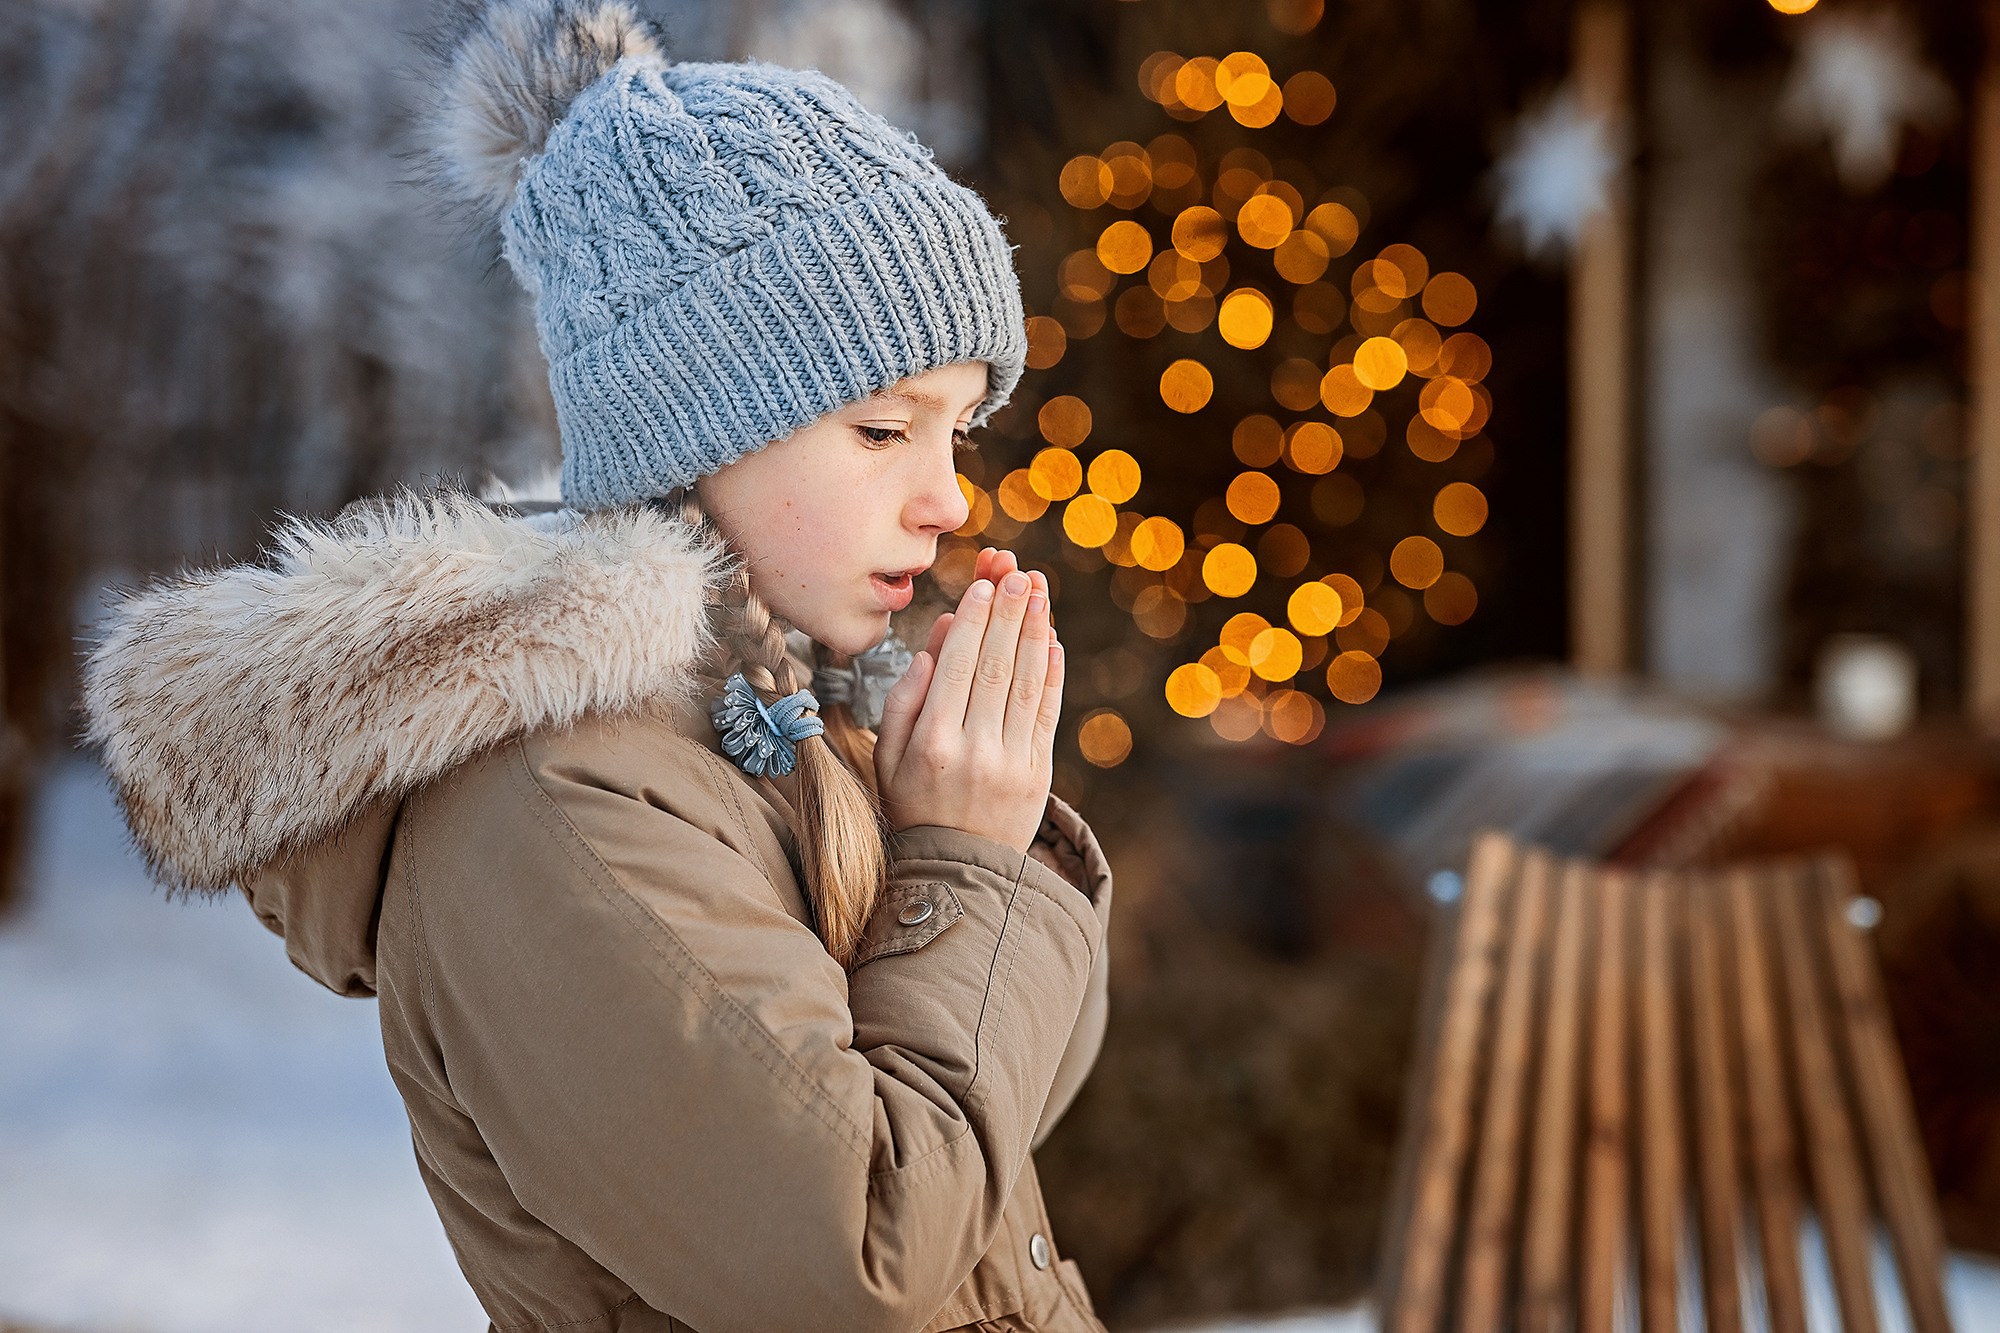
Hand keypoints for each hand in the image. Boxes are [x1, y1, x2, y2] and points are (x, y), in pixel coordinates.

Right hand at [874, 549, 1062, 850]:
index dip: (973, 621)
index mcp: (931, 744)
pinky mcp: (1039, 773)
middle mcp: (974, 750)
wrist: (956, 872)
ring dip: (1035, 632)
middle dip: (1008, 614)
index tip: (983, 585)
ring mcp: (1011, 763)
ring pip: (1025, 683)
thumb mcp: (888, 758)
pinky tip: (1051, 640)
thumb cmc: (912, 805)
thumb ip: (904, 700)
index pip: (957, 667)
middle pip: (995, 666)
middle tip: (1019, 573)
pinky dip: (1051, 673)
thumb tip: (933, 644)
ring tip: (1038, 592)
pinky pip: (1047, 712)